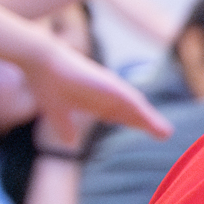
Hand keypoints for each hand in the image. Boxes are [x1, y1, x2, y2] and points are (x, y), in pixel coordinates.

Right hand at [29, 42, 168, 150]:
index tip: (146, 134)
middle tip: (164, 134)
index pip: (120, 116)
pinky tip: (148, 118)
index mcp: (95, 101)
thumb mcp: (57, 112)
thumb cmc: (46, 82)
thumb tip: (69, 143)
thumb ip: (65, 126)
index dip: (133, 124)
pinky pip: (126, 98)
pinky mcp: (106, 82)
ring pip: (134, 107)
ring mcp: (107, 88)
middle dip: (147, 124)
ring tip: (165, 132)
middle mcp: (106, 95)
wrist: (39, 60)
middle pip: (131, 113)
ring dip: (148, 119)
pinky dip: (138, 109)